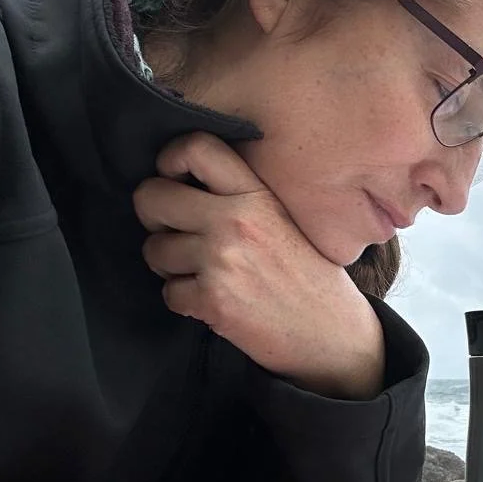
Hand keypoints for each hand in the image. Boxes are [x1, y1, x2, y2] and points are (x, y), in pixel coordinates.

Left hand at [132, 132, 386, 400]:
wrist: (331, 333)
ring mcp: (222, 260)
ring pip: (153, 249)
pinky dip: (184, 301)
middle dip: (153, 217)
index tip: (173, 179)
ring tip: (201, 273)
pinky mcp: (212, 300)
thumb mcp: (284, 218)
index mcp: (257, 194)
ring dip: (169, 265)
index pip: (196, 148)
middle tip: (174, 232)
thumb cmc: (308, 275)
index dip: (170, 160)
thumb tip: (181, 182)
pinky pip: (168, 292)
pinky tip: (212, 301)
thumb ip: (240, 196)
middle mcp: (236, 220)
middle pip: (152, 197)